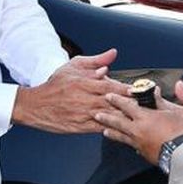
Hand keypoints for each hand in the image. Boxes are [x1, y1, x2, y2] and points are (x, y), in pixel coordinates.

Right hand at [12, 49, 130, 132]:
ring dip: (124, 117)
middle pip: (112, 102)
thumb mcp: (74, 66)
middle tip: (146, 105)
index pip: (110, 86)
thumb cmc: (56, 84)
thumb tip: (112, 54)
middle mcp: (85, 99)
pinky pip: (100, 128)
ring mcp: (83, 115)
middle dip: (130, 104)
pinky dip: (112, 129)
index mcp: (84, 83)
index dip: (126, 89)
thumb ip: (96, 61)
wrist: (36, 105)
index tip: (140, 89)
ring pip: (108, 117)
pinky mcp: (81, 127)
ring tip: (139, 118)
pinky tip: (124, 129)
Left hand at [96, 81, 182, 163]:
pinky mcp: (145, 154)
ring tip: (104, 130)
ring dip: (112, 131)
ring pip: (121, 136)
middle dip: (107, 116)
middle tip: (97, 113)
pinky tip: (126, 143)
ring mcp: (140, 144)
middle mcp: (139, 131)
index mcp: (147, 118)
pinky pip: (131, 146)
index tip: (109, 96)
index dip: (117, 100)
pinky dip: (125, 142)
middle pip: (118, 122)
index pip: (127, 105)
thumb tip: (180, 85)